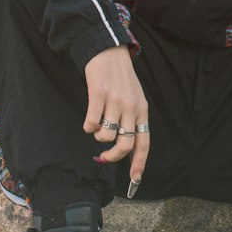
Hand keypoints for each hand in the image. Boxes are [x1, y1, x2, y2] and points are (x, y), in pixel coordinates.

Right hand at [83, 45, 149, 188]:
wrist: (108, 51)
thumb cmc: (120, 78)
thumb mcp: (134, 98)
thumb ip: (132, 120)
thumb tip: (124, 147)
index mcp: (142, 110)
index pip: (144, 142)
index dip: (139, 163)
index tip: (135, 180)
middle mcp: (131, 107)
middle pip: (124, 144)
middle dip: (112, 156)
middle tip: (103, 156)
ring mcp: (115, 101)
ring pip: (106, 135)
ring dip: (98, 136)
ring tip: (97, 125)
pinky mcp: (98, 95)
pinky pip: (91, 123)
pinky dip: (88, 126)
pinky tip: (89, 119)